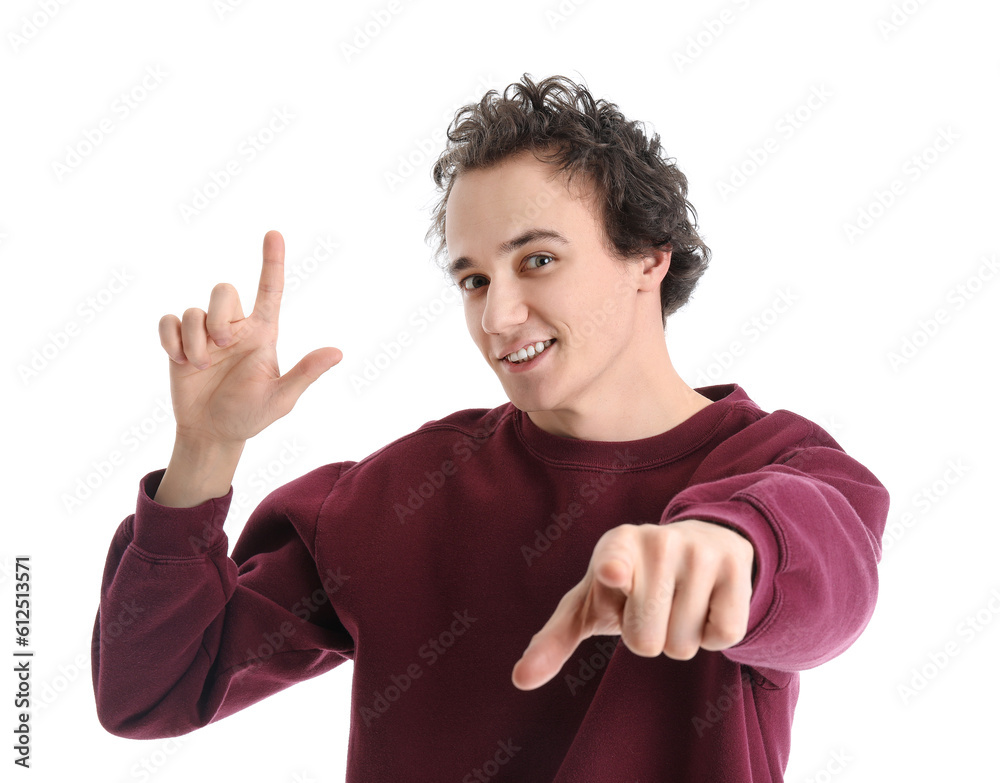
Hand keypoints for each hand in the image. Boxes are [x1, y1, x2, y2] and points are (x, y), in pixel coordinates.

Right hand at [158, 230, 341, 446]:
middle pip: (222, 290)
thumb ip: (305, 373)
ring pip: (193, 310)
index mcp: (262, 333)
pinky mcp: (178, 341)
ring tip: (201, 366)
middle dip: (218, 316)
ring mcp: (205, 333)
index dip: (272, 262)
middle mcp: (234, 327)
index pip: (270, 290)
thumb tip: (337, 352)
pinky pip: (168, 321)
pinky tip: (181, 362)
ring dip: (194, 341)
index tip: (274, 234)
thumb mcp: (281, 398)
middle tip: (222, 347)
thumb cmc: (251, 415)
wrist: (213, 432)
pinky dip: (171, 341)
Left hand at [511, 520, 754, 689]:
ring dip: (679, 638)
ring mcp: (699, 552)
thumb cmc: (629, 584)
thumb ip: (554, 639)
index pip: (614, 563)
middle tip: (650, 610)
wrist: (697, 547)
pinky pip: (724, 635)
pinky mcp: (736, 568)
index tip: (616, 574)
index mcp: (614, 546)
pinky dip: (713, 636)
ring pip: (684, 644)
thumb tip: (519, 679)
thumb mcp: (591, 603)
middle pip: (645, 641)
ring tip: (677, 603)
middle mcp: (657, 541)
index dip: (615, 571)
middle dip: (647, 638)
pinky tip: (706, 604)